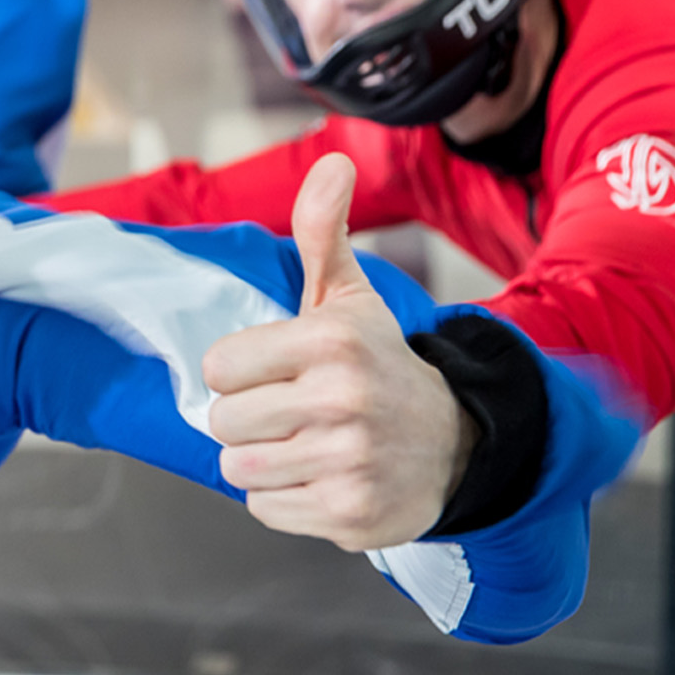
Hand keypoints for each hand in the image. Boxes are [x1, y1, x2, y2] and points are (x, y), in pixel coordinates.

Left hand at [202, 154, 473, 551]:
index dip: (240, 372)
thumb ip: (323, 232)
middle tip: (294, 412)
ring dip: (262, 461)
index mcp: (330, 341)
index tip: (278, 371)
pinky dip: (284, 499)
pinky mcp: (352, 514)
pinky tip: (322, 476)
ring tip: (307, 444)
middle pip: (223, 423)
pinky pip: (265, 509)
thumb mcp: (348, 298)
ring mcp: (349, 461)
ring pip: (240, 469)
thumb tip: (333, 161)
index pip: (218, 367)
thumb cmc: (378, 364)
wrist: (455, 443)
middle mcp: (342, 400)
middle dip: (248, 420)